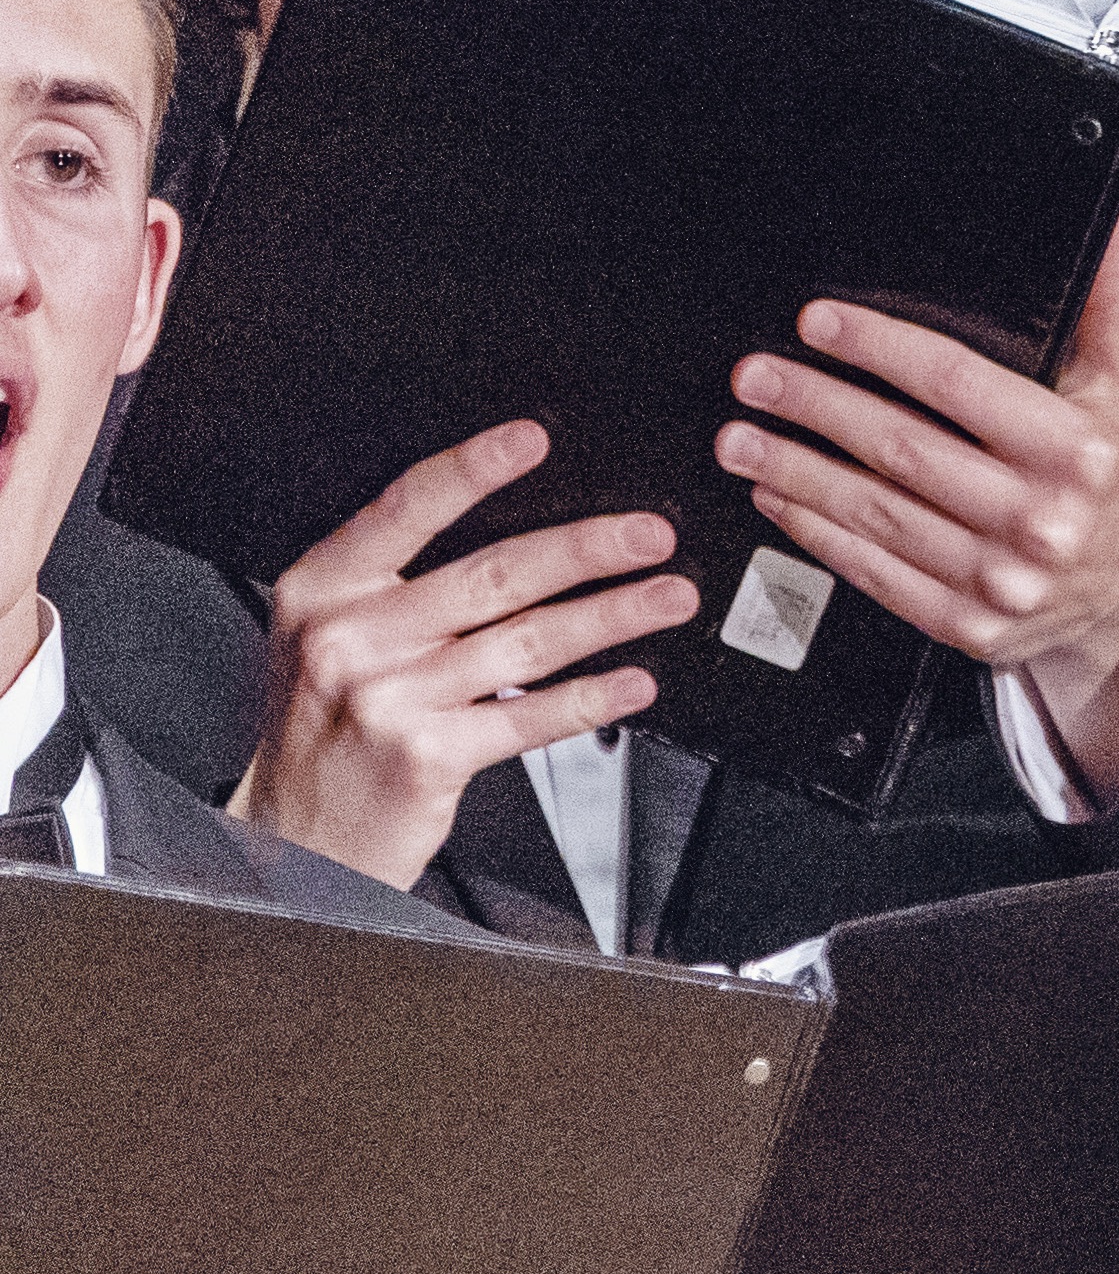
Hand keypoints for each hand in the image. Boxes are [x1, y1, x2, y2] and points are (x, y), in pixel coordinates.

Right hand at [234, 420, 694, 887]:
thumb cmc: (326, 724)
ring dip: (611, 616)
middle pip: (491, 575)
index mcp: (322, 591)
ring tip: (667, 596)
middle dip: (585, 549)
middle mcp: (349, 638)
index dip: (471, 470)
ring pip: (525, 641)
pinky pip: (530, 716)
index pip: (403, 511)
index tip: (532, 439)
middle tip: (650, 534)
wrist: (296, 834)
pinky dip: (591, 698)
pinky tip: (635, 683)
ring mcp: (388, 699)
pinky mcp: (427, 756)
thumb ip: (395, 585)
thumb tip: (514, 530)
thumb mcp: (328, 638)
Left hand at [734, 219, 1118, 791]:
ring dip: (795, 470)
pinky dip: (815, 532)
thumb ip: (1108, 306)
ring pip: (875, 513)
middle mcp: (1042, 518)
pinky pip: (874, 573)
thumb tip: (1115, 226)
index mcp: (1079, 451)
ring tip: (741, 437)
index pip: (959, 384)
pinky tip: (777, 497)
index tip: (819, 324)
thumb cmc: (1106, 477)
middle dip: (815, 406)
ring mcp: (1002, 578)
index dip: (879, 348)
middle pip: (902, 448)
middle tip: (754, 378)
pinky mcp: (966, 623)